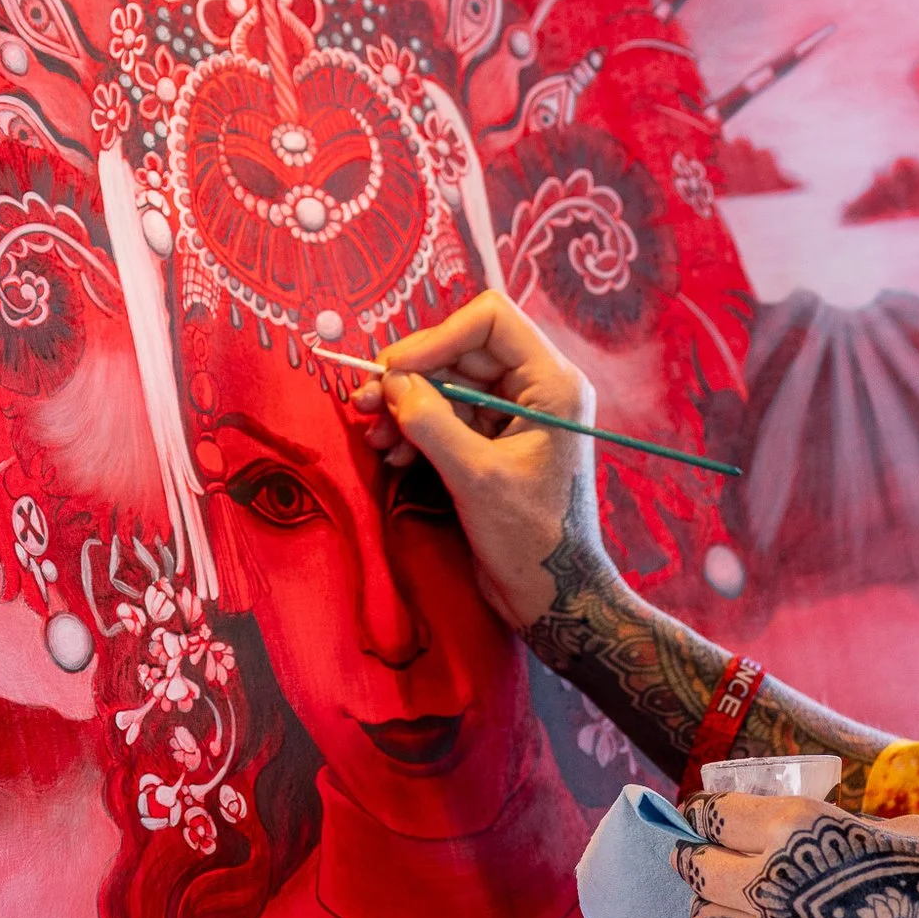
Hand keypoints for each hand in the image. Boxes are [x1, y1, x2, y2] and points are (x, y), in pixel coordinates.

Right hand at [357, 288, 595, 630]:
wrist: (553, 596)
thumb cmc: (532, 539)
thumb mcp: (477, 478)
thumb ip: (432, 424)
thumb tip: (393, 381)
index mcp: (552, 383)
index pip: (491, 321)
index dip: (438, 336)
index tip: (394, 370)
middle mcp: (536, 389)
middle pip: (462, 350)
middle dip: (411, 375)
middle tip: (365, 403)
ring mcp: (513, 416)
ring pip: (449, 384)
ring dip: (406, 404)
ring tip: (373, 435)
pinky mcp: (493, 443)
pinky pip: (447, 416)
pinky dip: (416, 428)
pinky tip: (392, 454)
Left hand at [670, 794, 918, 917]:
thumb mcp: (893, 829)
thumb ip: (837, 832)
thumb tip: (807, 839)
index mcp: (800, 829)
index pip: (718, 816)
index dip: (703, 815)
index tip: (696, 816)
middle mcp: (775, 885)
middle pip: (700, 870)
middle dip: (692, 859)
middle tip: (692, 856)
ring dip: (710, 910)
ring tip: (719, 905)